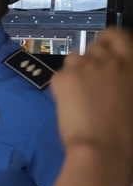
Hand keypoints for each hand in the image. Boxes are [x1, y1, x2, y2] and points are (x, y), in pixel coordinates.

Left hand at [50, 27, 132, 180]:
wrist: (103, 150)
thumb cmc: (128, 133)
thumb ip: (127, 79)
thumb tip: (118, 79)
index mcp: (132, 64)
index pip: (116, 35)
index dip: (109, 41)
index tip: (107, 52)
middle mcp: (109, 60)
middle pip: (94, 46)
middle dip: (93, 59)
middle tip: (92, 80)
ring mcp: (84, 67)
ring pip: (75, 58)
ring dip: (77, 70)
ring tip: (80, 92)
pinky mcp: (62, 78)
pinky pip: (60, 74)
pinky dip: (63, 85)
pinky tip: (69, 102)